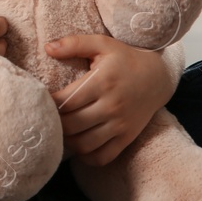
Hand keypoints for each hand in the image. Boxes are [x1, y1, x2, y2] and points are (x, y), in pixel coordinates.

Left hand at [47, 34, 175, 165]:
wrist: (158, 77)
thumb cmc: (125, 59)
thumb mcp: (102, 44)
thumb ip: (74, 43)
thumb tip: (47, 48)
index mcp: (101, 83)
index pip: (65, 102)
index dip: (48, 103)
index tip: (42, 99)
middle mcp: (111, 106)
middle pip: (71, 125)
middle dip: (55, 122)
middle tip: (49, 116)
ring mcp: (120, 125)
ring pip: (84, 144)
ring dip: (67, 140)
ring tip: (61, 129)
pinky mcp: (127, 137)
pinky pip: (103, 157)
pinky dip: (86, 156)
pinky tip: (78, 144)